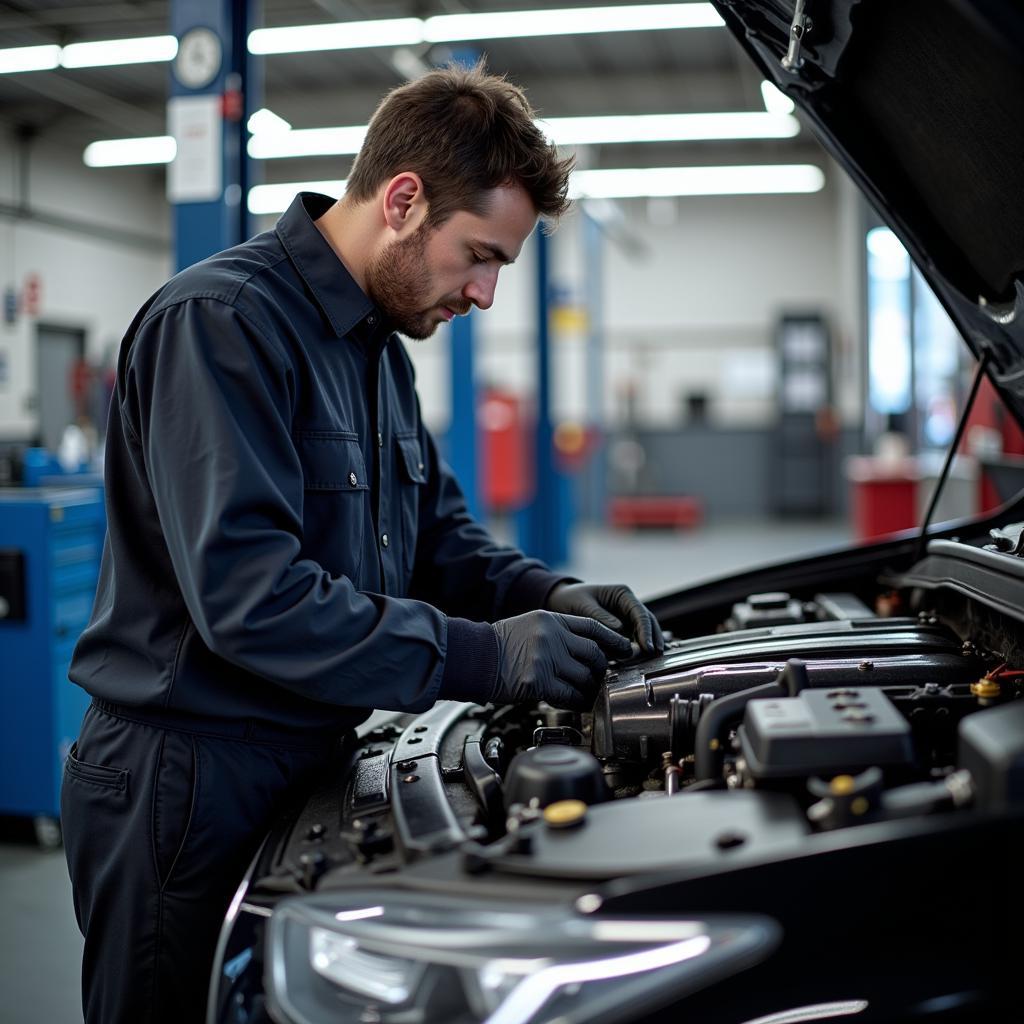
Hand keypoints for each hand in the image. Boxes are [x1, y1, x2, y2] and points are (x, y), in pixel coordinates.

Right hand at [491, 611, 632, 709]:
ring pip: (585, 678)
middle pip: (594, 654)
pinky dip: (577, 702)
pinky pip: (569, 696)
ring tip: (586, 694)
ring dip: (589, 689)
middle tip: (599, 679)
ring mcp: (545, 659)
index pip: (593, 627)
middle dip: (600, 670)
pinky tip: (576, 704)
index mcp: (551, 619)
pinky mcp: (537, 682)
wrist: (471, 657)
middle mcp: (551, 636)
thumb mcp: (529, 625)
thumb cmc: (497, 645)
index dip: (613, 640)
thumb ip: (556, 634)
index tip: (625, 649)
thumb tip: (584, 650)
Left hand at [545, 582, 663, 654]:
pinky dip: (636, 652)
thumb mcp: (583, 605)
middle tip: (653, 657)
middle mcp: (628, 607)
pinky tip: (639, 663)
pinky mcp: (621, 633)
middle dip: (652, 640)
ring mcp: (626, 620)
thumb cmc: (571, 599)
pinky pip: (632, 643)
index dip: (646, 631)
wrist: (560, 602)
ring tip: (649, 662)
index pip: (640, 613)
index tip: (648, 648)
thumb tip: (620, 632)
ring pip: (643, 635)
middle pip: (647, 624)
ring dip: (646, 648)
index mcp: (622, 595)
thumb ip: (601, 618)